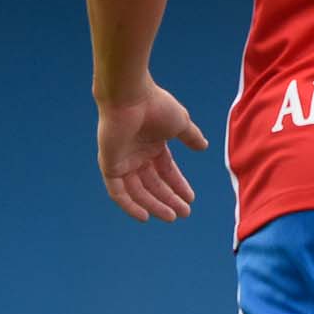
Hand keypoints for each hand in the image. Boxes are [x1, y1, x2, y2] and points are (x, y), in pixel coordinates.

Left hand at [97, 82, 208, 221]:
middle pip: (153, 184)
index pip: (166, 171)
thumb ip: (191, 136)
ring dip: (154, 205)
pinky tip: (144, 216)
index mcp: (151, 145)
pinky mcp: (109, 166)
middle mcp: (136, 155)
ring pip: (138, 191)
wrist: (131, 97)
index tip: (191, 199)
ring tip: (171, 216)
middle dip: (169, 199)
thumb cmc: (156, 105)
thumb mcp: (181, 123)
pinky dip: (130, 205)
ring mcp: (122, 161)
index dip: (178, 185)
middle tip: (184, 214)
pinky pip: (118, 192)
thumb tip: (204, 147)